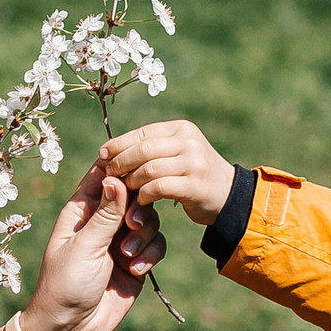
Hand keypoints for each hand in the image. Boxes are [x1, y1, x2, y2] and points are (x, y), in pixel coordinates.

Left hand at [16, 164, 163, 330]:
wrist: (71, 328)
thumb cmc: (65, 284)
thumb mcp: (84, 246)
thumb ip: (105, 213)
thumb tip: (115, 177)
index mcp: (81, 209)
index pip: (103, 174)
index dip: (121, 169)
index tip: (135, 173)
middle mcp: (102, 220)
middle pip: (134, 194)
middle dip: (139, 208)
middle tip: (132, 223)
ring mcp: (120, 240)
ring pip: (149, 219)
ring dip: (143, 236)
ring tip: (127, 257)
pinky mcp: (136, 260)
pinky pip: (155, 244)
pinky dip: (150, 255)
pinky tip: (136, 271)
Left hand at [98, 121, 236, 226]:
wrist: (228, 196)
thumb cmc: (192, 175)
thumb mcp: (176, 153)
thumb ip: (150, 149)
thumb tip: (109, 150)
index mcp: (181, 129)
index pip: (142, 133)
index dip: (119, 144)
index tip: (102, 155)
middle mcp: (189, 141)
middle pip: (143, 150)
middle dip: (121, 163)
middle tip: (110, 176)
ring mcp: (194, 162)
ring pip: (148, 169)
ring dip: (131, 181)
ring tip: (124, 190)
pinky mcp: (195, 185)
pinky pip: (158, 188)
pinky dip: (144, 195)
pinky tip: (139, 201)